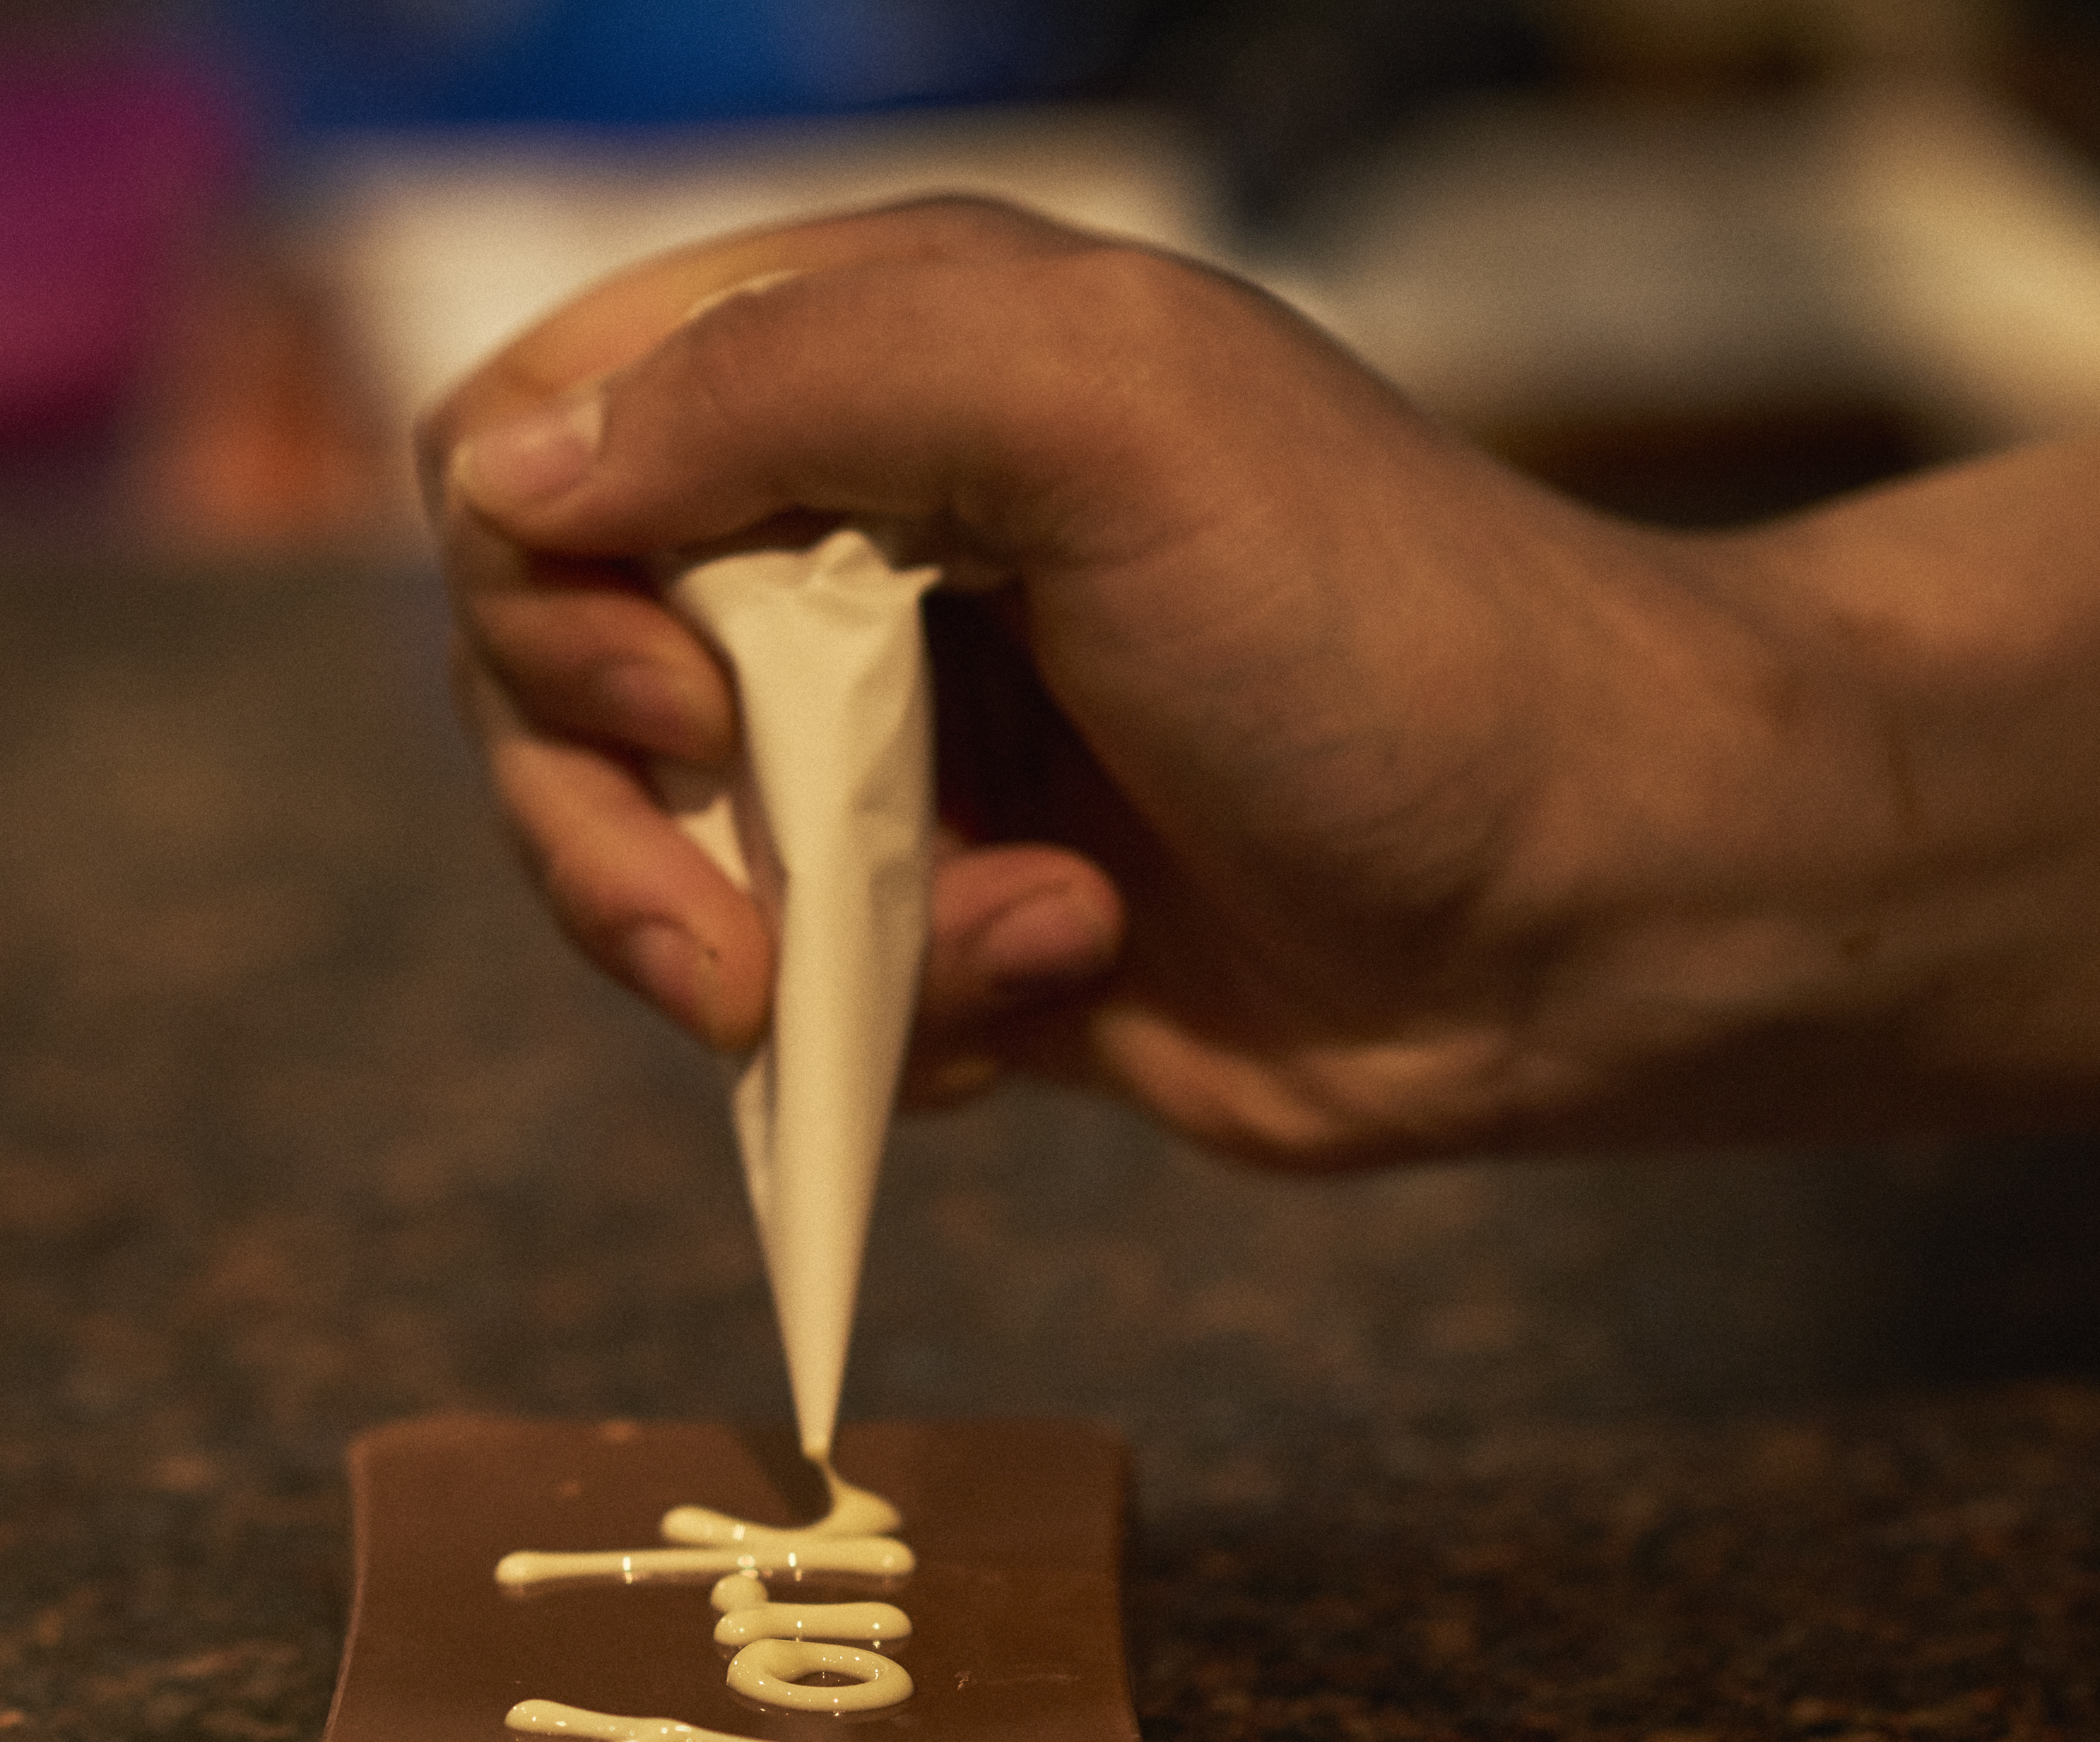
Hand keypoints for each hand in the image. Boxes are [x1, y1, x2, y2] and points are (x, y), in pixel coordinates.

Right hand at [420, 198, 1935, 1164]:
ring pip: (650, 864)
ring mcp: (900, 744)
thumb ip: (791, 385)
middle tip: (748, 932)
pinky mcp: (950, 921)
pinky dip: (897, 1022)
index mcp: (878, 361)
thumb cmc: (1383, 635)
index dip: (545, 578)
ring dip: (795, 945)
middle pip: (547, 674)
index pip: (539, 426)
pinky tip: (1071, 981)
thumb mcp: (1101, 414)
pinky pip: (784, 997)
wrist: (1591, 909)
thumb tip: (508, 475)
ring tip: (1019, 946)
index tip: (678, 697)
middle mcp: (863, 542)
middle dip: (625, 830)